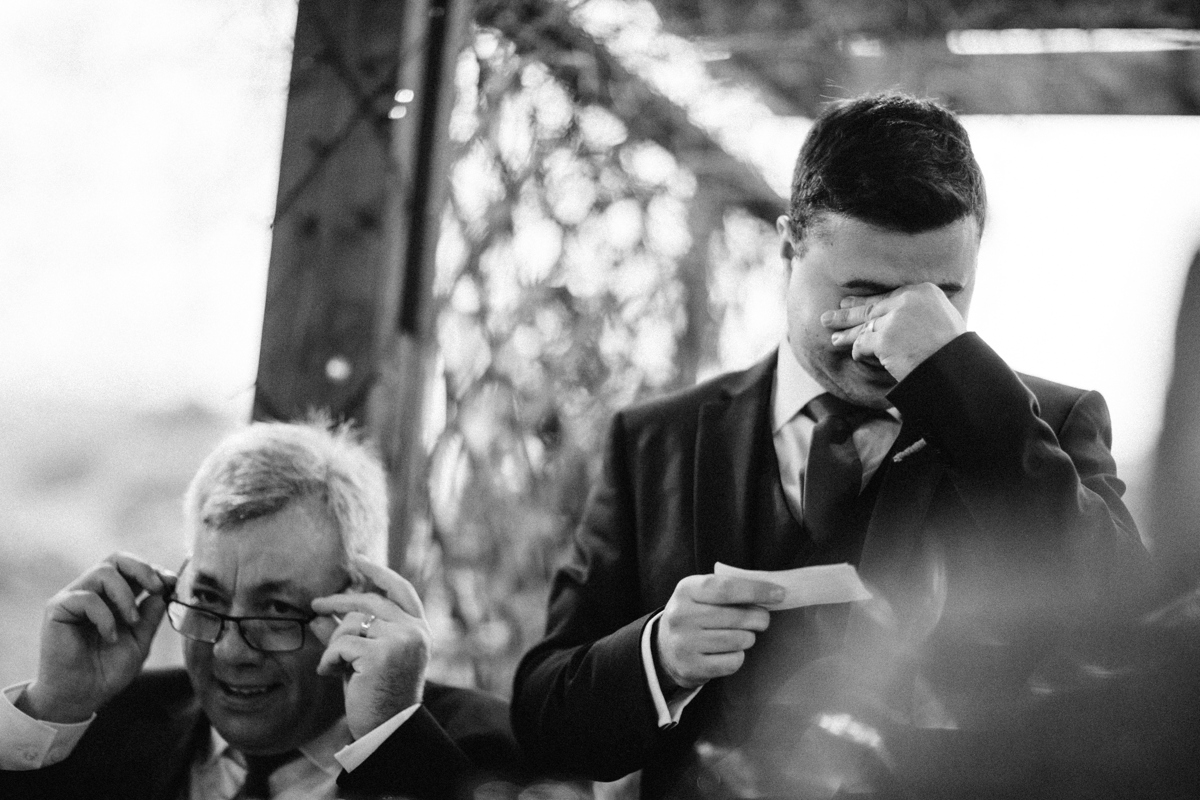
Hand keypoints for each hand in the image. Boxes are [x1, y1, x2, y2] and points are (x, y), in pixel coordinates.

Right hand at [21, 553, 174, 722]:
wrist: (82, 696)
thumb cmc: (108, 670)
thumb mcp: (140, 641)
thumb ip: (150, 615)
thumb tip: (164, 590)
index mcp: (114, 598)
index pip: (132, 568)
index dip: (153, 570)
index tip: (171, 582)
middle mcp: (93, 592)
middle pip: (117, 559)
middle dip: (143, 569)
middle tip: (158, 588)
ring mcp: (74, 598)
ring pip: (103, 572)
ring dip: (125, 596)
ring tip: (131, 622)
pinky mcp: (58, 608)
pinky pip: (86, 597)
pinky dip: (105, 616)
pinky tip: (109, 636)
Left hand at [311, 555, 430, 739]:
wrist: (386, 729)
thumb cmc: (376, 694)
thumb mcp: (364, 657)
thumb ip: (350, 633)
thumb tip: (321, 613)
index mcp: (418, 629)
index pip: (399, 590)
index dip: (379, 573)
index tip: (359, 561)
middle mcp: (414, 631)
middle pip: (370, 602)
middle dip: (339, 601)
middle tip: (315, 605)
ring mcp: (400, 641)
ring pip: (352, 624)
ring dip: (334, 644)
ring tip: (333, 666)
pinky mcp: (380, 654)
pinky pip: (341, 644)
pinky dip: (328, 659)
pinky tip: (329, 674)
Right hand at [655, 574, 782, 689]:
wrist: (664, 648)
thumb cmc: (695, 614)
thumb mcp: (703, 594)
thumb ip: (731, 589)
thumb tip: (772, 592)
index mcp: (686, 589)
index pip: (726, 588)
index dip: (756, 590)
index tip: (780, 594)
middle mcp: (681, 615)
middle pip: (737, 616)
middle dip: (759, 618)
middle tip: (762, 619)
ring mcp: (684, 643)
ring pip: (738, 640)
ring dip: (748, 638)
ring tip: (741, 635)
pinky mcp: (691, 667)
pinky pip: (732, 662)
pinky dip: (738, 656)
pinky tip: (729, 651)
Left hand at [822, 283, 966, 381]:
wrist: (956, 368)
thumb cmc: (954, 350)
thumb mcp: (944, 318)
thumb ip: (922, 312)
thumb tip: (903, 318)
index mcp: (923, 291)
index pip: (888, 296)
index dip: (867, 301)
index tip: (850, 303)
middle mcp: (907, 300)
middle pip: (871, 307)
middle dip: (848, 313)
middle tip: (830, 316)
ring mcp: (894, 319)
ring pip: (863, 325)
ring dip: (846, 333)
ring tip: (834, 338)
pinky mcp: (884, 339)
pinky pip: (862, 344)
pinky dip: (858, 352)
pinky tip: (855, 355)